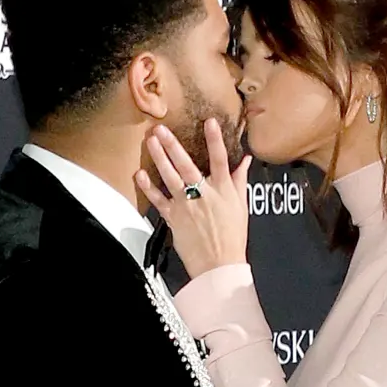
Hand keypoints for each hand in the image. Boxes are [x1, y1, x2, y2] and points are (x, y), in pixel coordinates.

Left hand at [135, 119, 252, 279]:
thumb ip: (240, 181)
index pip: (220, 160)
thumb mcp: (241, 206)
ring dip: (159, 157)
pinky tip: (140, 174)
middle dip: (173, 145)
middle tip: (161, 129)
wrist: (218, 265)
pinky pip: (158, 199)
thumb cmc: (232, 238)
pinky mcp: (174, 217)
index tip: (209, 122)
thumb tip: (245, 161)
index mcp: (224, 190)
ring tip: (151, 141)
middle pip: (187, 164)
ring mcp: (187, 205)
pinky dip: (148, 187)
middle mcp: (204, 194)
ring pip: (170, 176)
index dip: (215, 139)